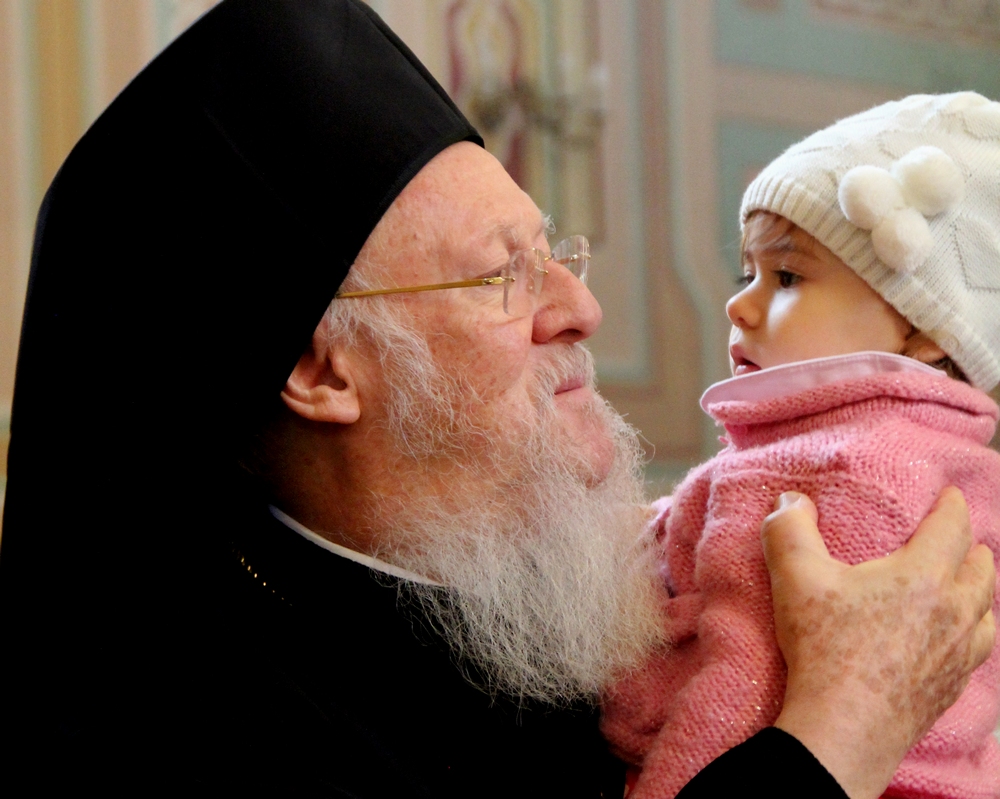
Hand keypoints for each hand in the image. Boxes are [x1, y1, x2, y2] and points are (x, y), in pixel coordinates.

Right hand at [762, 487, 995, 798]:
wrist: (844, 727)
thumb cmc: (825, 650)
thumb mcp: (795, 578)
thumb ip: (789, 530)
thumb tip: (789, 500)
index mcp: (923, 576)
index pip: (954, 528)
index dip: (953, 506)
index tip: (950, 495)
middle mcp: (954, 610)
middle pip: (981, 568)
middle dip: (971, 546)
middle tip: (955, 536)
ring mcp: (958, 652)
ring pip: (987, 609)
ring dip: (978, 589)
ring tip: (963, 583)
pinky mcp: (952, 685)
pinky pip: (978, 648)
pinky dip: (973, 630)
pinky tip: (956, 635)